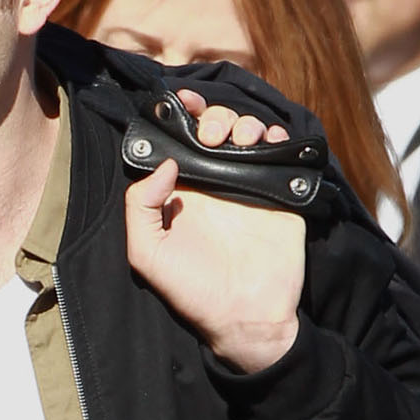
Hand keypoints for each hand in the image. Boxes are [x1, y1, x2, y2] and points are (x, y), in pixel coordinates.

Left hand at [123, 88, 305, 375]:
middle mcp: (214, 183)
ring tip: (240, 139)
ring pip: (247, 131)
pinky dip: (276, 136)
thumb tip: (166, 163)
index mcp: (182, 191)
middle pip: (215, 126)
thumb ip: (139, 207)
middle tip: (213, 136)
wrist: (247, 315)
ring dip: (244, 122)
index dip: (182, 113)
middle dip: (215, 117)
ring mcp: (248, 185)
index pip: (181, 137)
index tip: (185, 104)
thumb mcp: (147, 254)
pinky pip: (280, 151)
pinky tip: (267, 142)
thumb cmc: (192, 290)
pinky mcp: (278, 192)